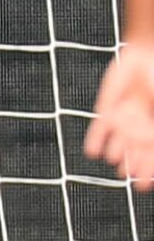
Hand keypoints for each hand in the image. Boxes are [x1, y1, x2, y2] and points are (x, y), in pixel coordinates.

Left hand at [92, 46, 153, 186]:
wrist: (148, 55)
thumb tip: (151, 147)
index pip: (152, 157)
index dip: (148, 172)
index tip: (143, 185)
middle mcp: (142, 129)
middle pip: (136, 155)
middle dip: (132, 166)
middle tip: (127, 175)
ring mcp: (125, 120)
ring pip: (118, 144)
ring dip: (116, 153)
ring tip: (115, 159)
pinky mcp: (108, 109)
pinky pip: (99, 128)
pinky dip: (95, 140)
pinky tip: (92, 152)